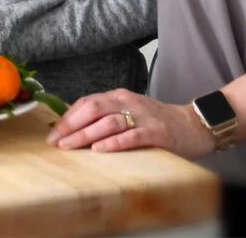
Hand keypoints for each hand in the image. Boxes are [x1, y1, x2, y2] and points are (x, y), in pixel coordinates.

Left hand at [46, 89, 215, 157]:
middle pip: (93, 108)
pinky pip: (132, 135)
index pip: (86, 102)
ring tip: (70, 146)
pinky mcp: (156, 132)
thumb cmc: (157, 121)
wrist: (193, 124)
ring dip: (86, 134)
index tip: (52, 134)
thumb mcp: (129, 112)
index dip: (67, 117)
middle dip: (71, 125)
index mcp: (118, 96)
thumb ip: (107, 116)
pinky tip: (100, 149)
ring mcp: (142, 116)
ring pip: (109, 121)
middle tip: (56, 142)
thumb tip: (75, 129)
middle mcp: (128, 102)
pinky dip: (114, 142)